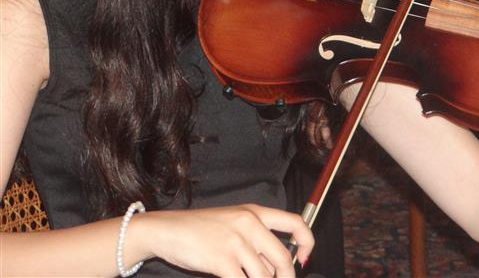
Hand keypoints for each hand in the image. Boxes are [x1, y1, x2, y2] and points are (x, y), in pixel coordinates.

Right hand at [138, 205, 313, 276]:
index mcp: (255, 212)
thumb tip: (277, 266)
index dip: (307, 242)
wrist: (167, 230)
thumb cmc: (200, 229)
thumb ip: (256, 239)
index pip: (295, 222)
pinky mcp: (222, 260)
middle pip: (283, 258)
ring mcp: (236, 242)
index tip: (305, 258)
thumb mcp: (233, 222)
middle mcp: (250, 224)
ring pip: (264, 276)